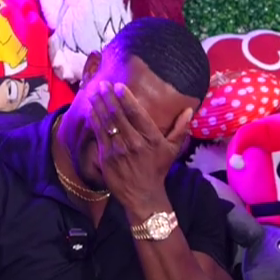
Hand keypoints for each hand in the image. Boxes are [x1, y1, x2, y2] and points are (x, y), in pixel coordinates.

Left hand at [90, 81, 190, 216]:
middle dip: (109, 97)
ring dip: (99, 105)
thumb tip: (188, 110)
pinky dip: (94, 120)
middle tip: (103, 83)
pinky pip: (99, 134)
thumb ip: (180, 128)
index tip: (118, 86)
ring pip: (107, 123)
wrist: (142, 195)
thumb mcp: (173, 149)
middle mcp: (134, 143)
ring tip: (94, 92)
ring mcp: (118, 150)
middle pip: (119, 115)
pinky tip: (91, 109)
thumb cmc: (157, 169)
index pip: (137, 114)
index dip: (126, 98)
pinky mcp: (106, 157)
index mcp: (151, 139)